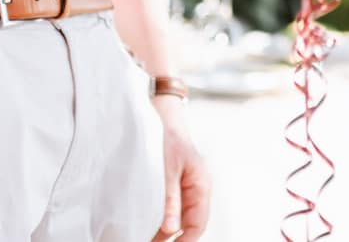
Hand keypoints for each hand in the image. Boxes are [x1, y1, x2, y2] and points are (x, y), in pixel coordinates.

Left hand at [151, 98, 209, 240]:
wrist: (163, 118)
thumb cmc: (167, 141)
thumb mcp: (167, 172)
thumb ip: (170, 201)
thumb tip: (171, 230)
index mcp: (201, 186)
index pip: (198, 224)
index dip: (185, 241)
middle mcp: (197, 190)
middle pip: (190, 224)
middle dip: (175, 240)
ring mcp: (187, 189)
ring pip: (180, 220)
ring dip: (166, 233)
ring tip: (146, 240)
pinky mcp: (175, 187)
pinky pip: (171, 211)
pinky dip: (161, 222)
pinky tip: (147, 230)